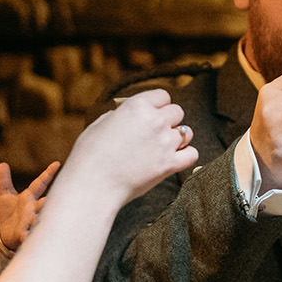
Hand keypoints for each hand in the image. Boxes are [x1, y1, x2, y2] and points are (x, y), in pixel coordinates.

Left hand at [0, 160, 59, 252]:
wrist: (5, 234)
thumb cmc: (9, 213)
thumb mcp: (5, 196)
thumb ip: (4, 181)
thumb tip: (2, 164)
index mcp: (29, 198)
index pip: (40, 184)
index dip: (48, 174)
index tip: (57, 164)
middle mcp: (33, 208)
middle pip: (45, 201)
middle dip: (51, 199)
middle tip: (62, 193)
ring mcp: (30, 221)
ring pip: (40, 217)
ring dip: (42, 216)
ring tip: (45, 215)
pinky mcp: (24, 234)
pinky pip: (28, 235)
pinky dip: (30, 236)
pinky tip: (31, 235)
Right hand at [69, 89, 197, 202]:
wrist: (92, 186)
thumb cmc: (89, 156)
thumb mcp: (99, 125)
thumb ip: (118, 115)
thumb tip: (124, 114)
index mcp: (137, 106)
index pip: (163, 95)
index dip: (158, 104)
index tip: (152, 113)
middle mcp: (155, 121)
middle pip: (177, 112)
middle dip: (168, 120)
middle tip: (156, 132)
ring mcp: (165, 143)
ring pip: (187, 132)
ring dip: (178, 138)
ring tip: (163, 146)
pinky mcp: (170, 164)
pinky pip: (192, 154)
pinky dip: (186, 156)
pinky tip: (174, 158)